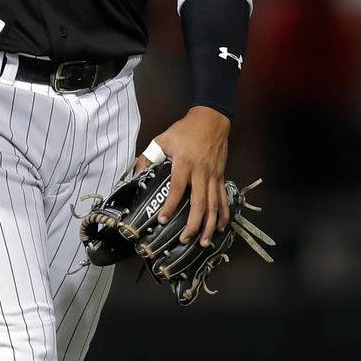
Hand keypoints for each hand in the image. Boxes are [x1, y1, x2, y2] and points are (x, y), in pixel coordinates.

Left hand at [133, 106, 230, 245]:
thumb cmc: (185, 130)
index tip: (162, 219)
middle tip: (185, 239)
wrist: (211, 119)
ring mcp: (213, 176)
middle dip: (193, 224)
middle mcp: (201, 172)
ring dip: (210, 225)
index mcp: (185, 163)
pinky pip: (223, 198)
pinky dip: (223, 213)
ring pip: (214, 205)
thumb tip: (136, 174)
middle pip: (199, 203)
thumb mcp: (162, 139)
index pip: (177, 189)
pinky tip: (222, 227)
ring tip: (204, 242)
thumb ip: (148, 157)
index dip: (170, 205)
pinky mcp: (221, 176)